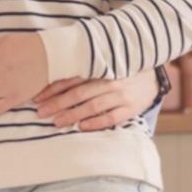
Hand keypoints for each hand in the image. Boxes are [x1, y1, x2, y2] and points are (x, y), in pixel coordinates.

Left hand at [33, 69, 159, 130]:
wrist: (154, 76)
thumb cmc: (122, 71)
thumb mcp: (105, 65)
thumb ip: (84, 69)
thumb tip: (52, 75)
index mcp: (100, 68)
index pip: (72, 78)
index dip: (53, 88)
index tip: (37, 97)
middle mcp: (109, 80)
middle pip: (79, 93)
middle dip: (58, 103)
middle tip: (41, 112)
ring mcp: (121, 94)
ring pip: (93, 106)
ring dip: (73, 114)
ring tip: (57, 122)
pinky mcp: (131, 108)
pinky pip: (112, 117)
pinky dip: (96, 122)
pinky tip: (82, 127)